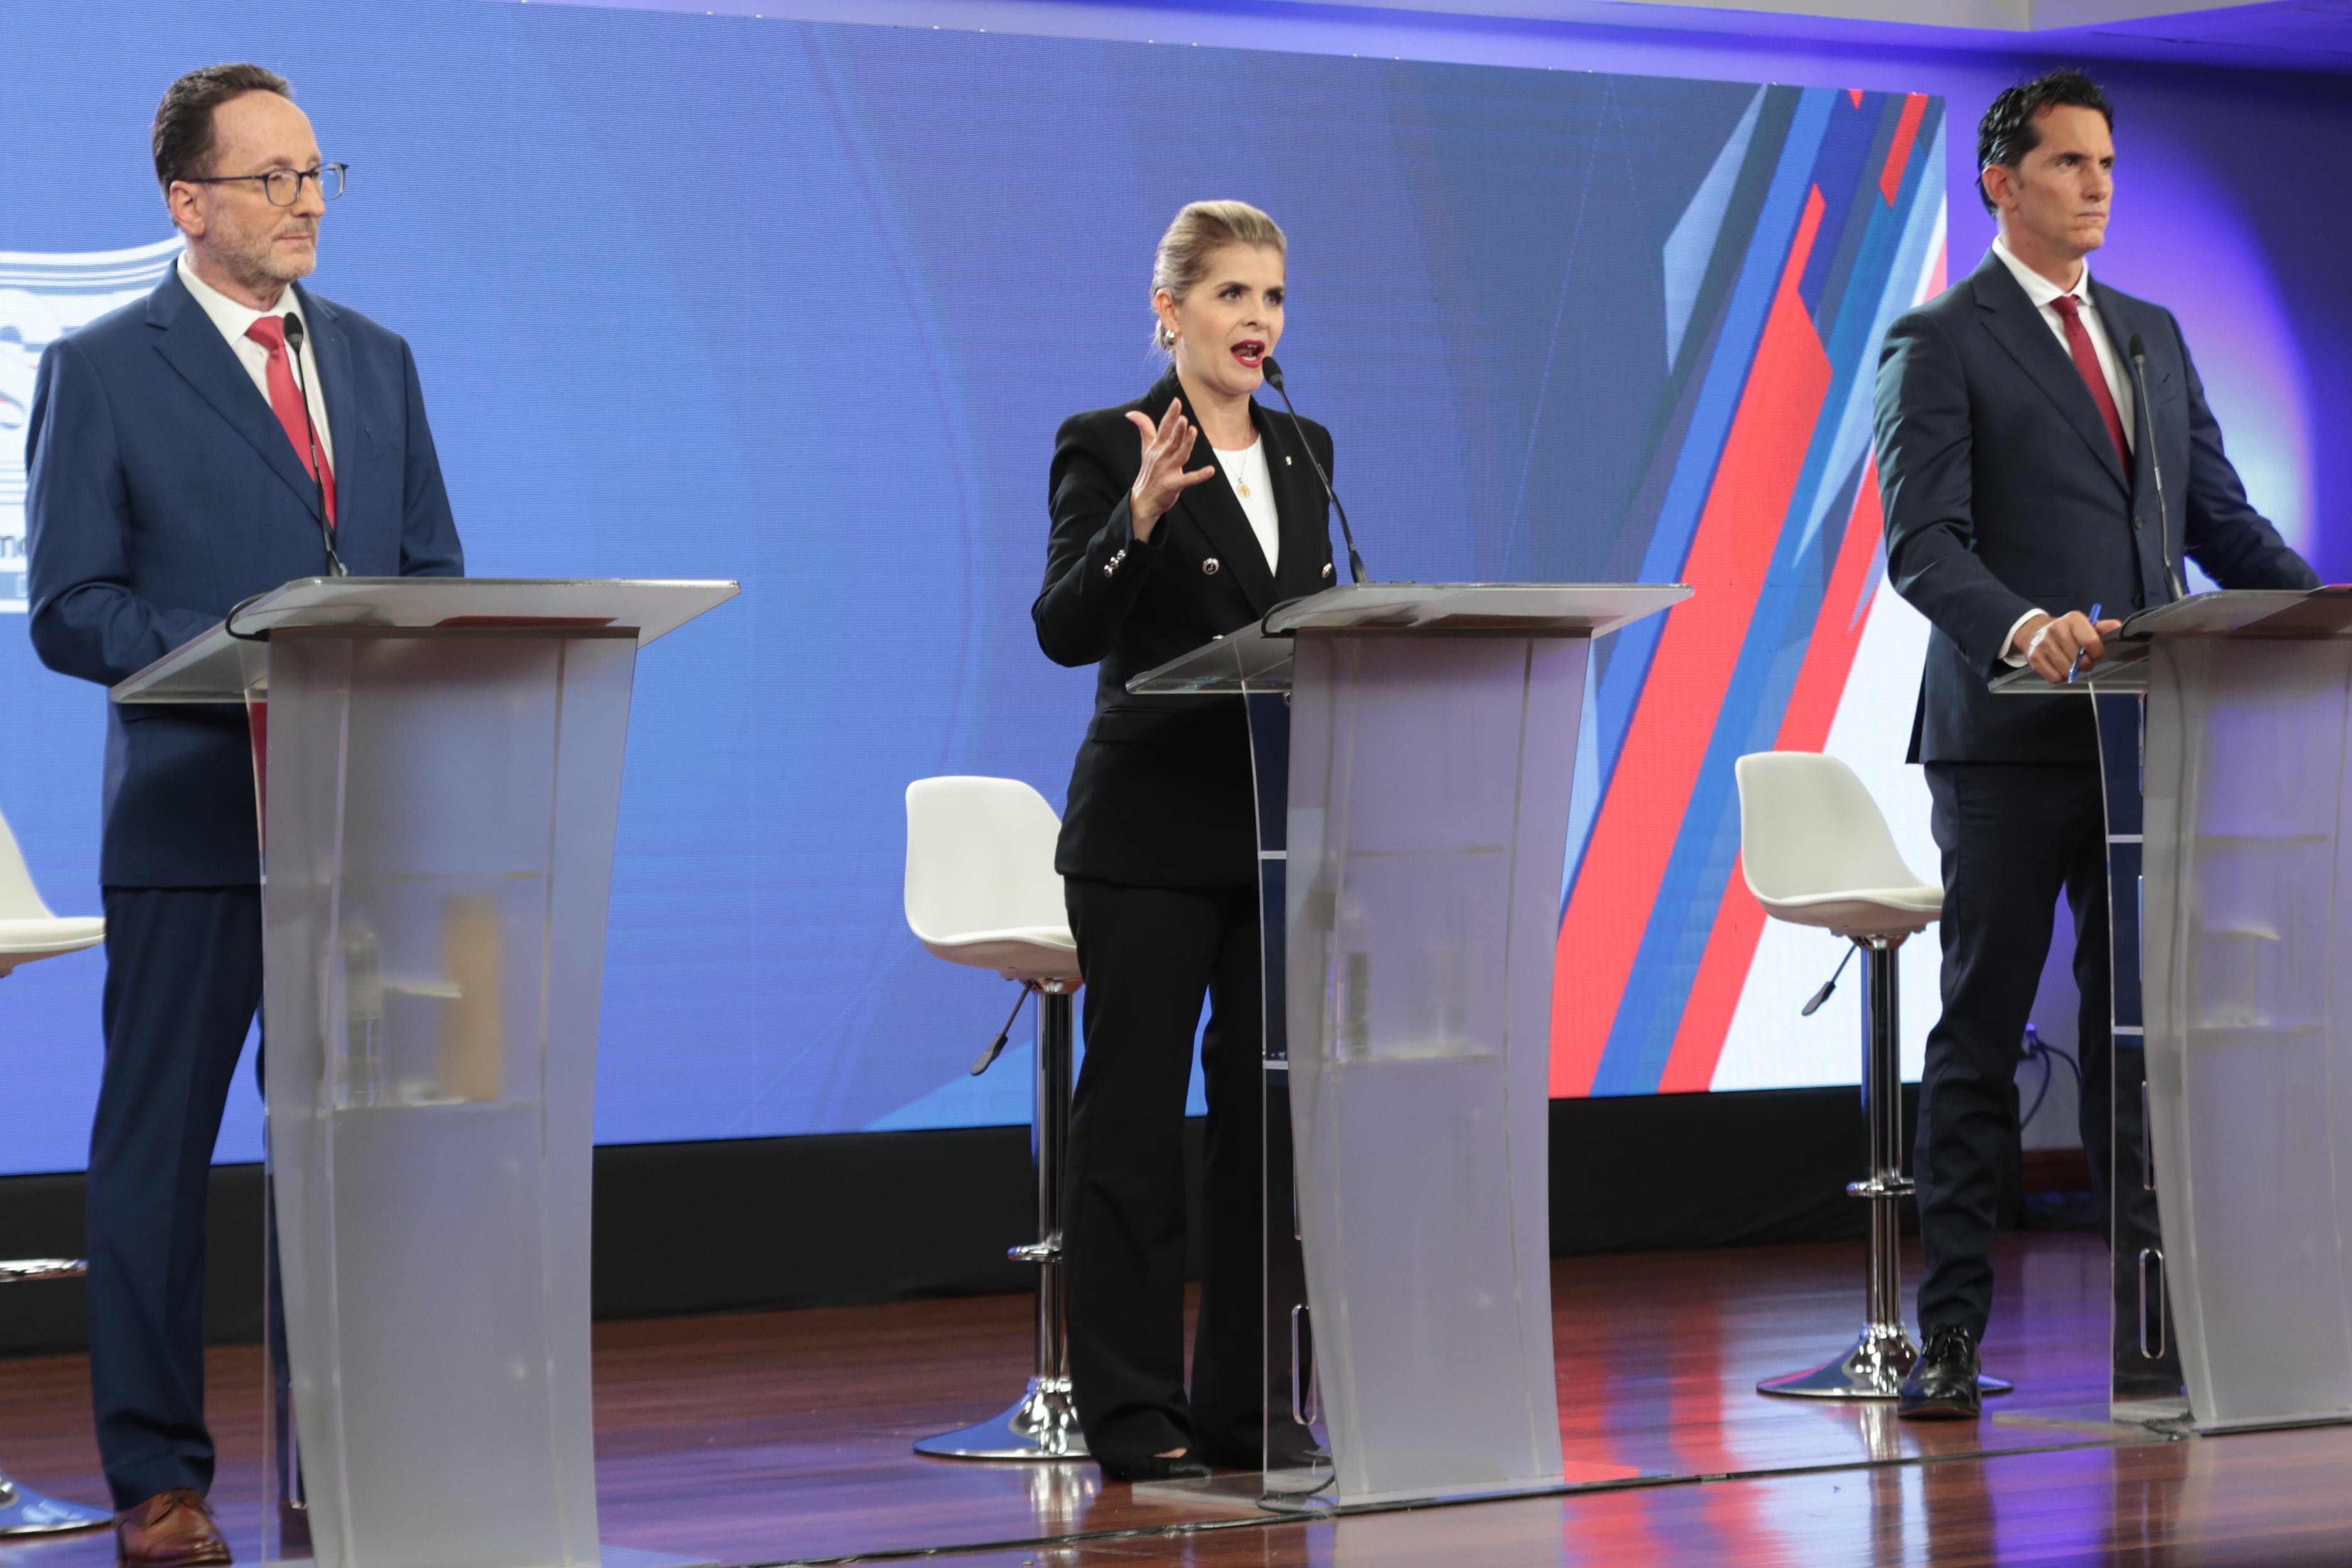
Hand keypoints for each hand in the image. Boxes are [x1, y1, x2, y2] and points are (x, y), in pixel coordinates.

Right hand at [1124, 399, 1217, 541]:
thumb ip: (1144, 428)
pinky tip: (1210, 470)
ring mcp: (1167, 471)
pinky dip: (1199, 476)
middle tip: (1183, 418)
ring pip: (1179, 455)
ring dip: (1186, 444)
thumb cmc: (1149, 471)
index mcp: (1156, 447)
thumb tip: (1131, 413)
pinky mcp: (1172, 485)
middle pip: (1171, 440)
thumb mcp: (1146, 448)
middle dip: (1177, 429)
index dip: (1170, 415)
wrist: (1142, 500)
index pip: (1163, 427)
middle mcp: (1161, 456)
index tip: (1177, 402)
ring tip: (1193, 432)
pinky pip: (1188, 480)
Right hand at [2016, 611, 2124, 684]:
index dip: (2097, 653)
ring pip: (2067, 671)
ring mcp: (2043, 644)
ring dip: (2072, 671)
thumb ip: (2102, 627)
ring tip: (2070, 664)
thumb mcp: (2085, 626)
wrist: (2035, 632)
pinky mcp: (2034, 658)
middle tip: (2082, 660)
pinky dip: (2060, 677)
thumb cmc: (2066, 631)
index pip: (2091, 642)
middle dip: (2085, 664)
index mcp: (2073, 619)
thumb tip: (2117, 626)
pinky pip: (2055, 678)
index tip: (2095, 654)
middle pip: (2079, 660)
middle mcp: (2056, 629)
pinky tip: (2059, 667)